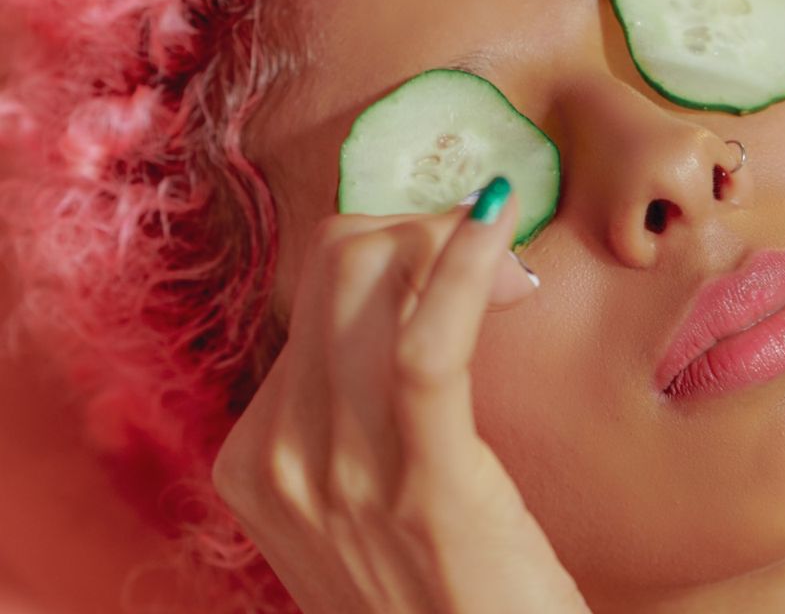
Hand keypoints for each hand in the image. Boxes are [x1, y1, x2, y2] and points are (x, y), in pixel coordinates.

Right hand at [212, 183, 588, 613]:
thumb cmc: (444, 593)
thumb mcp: (366, 507)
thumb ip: (356, 423)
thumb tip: (409, 314)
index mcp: (258, 455)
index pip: (310, 296)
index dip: (395, 257)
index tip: (466, 276)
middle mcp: (278, 454)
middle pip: (332, 266)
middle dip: (416, 232)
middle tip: (492, 263)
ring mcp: (337, 470)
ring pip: (369, 279)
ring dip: (450, 242)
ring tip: (511, 272)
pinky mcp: (421, 480)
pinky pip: (427, 340)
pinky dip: (463, 264)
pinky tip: (500, 223)